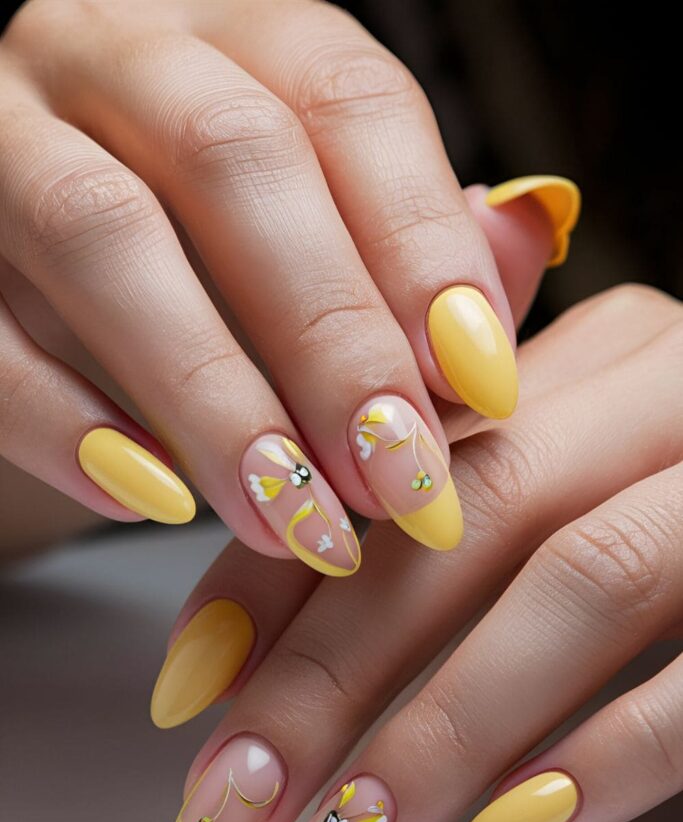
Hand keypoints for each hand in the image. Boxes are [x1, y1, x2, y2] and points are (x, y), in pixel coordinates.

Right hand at [0, 0, 577, 571]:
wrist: (19, 237)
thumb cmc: (190, 232)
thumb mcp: (305, 204)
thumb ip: (407, 225)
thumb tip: (524, 241)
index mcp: (232, 35)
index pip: (346, 101)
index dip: (422, 244)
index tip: (480, 385)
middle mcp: (113, 54)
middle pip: (237, 162)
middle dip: (330, 339)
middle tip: (396, 481)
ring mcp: (1, 135)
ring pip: (101, 234)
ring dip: (212, 396)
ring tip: (293, 519)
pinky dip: (67, 423)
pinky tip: (156, 499)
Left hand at [153, 283, 681, 821]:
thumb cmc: (673, 501)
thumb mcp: (560, 474)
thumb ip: (447, 503)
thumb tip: (275, 581)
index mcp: (584, 353)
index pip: (390, 455)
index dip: (278, 570)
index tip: (191, 687)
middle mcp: (668, 384)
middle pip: (464, 518)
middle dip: (329, 674)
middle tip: (233, 800)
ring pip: (579, 582)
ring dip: (444, 734)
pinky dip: (614, 753)